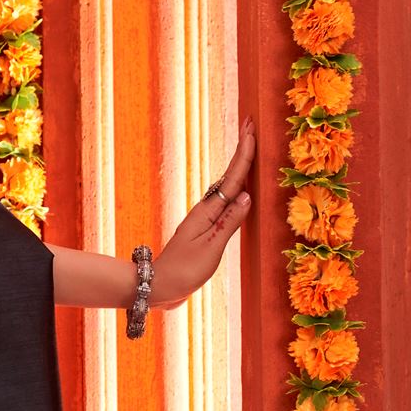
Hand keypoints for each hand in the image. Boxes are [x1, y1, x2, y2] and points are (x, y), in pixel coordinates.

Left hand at [155, 120, 254, 305]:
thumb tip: (247, 194)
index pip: (231, 179)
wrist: (160, 286)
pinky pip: (225, 202)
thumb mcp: (210, 248)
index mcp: (207, 212)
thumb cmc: (185, 271)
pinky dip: (234, 188)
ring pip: (227, 187)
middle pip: (228, 176)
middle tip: (249, 124)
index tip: (250, 129)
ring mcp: (205, 219)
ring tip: (248, 147)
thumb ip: (230, 222)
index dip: (243, 154)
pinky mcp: (206, 230)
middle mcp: (206, 211)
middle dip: (241, 151)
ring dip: (238, 166)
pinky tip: (238, 187)